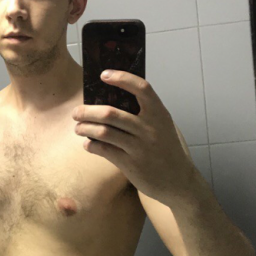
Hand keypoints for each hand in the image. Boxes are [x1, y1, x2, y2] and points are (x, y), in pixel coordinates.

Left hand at [71, 69, 194, 206]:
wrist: (178, 181)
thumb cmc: (166, 149)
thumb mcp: (163, 126)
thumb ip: (145, 113)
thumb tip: (113, 97)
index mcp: (159, 114)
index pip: (141, 88)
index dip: (122, 78)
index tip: (104, 75)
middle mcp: (150, 128)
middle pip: (110, 113)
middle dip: (88, 111)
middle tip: (77, 112)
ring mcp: (140, 147)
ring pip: (103, 131)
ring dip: (85, 128)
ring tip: (78, 127)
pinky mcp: (131, 164)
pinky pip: (104, 150)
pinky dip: (91, 145)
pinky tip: (88, 144)